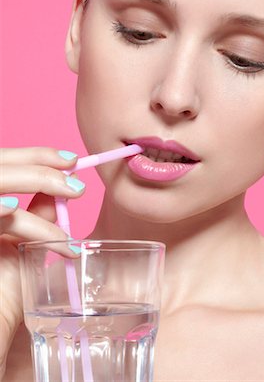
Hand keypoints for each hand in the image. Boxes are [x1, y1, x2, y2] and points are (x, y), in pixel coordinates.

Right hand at [0, 147, 84, 377]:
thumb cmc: (3, 289)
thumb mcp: (21, 246)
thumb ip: (34, 216)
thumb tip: (58, 193)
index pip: (2, 162)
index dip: (33, 154)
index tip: (69, 159)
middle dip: (38, 163)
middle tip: (75, 179)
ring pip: (0, 185)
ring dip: (39, 184)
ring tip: (72, 196)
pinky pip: (5, 221)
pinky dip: (30, 222)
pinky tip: (43, 221)